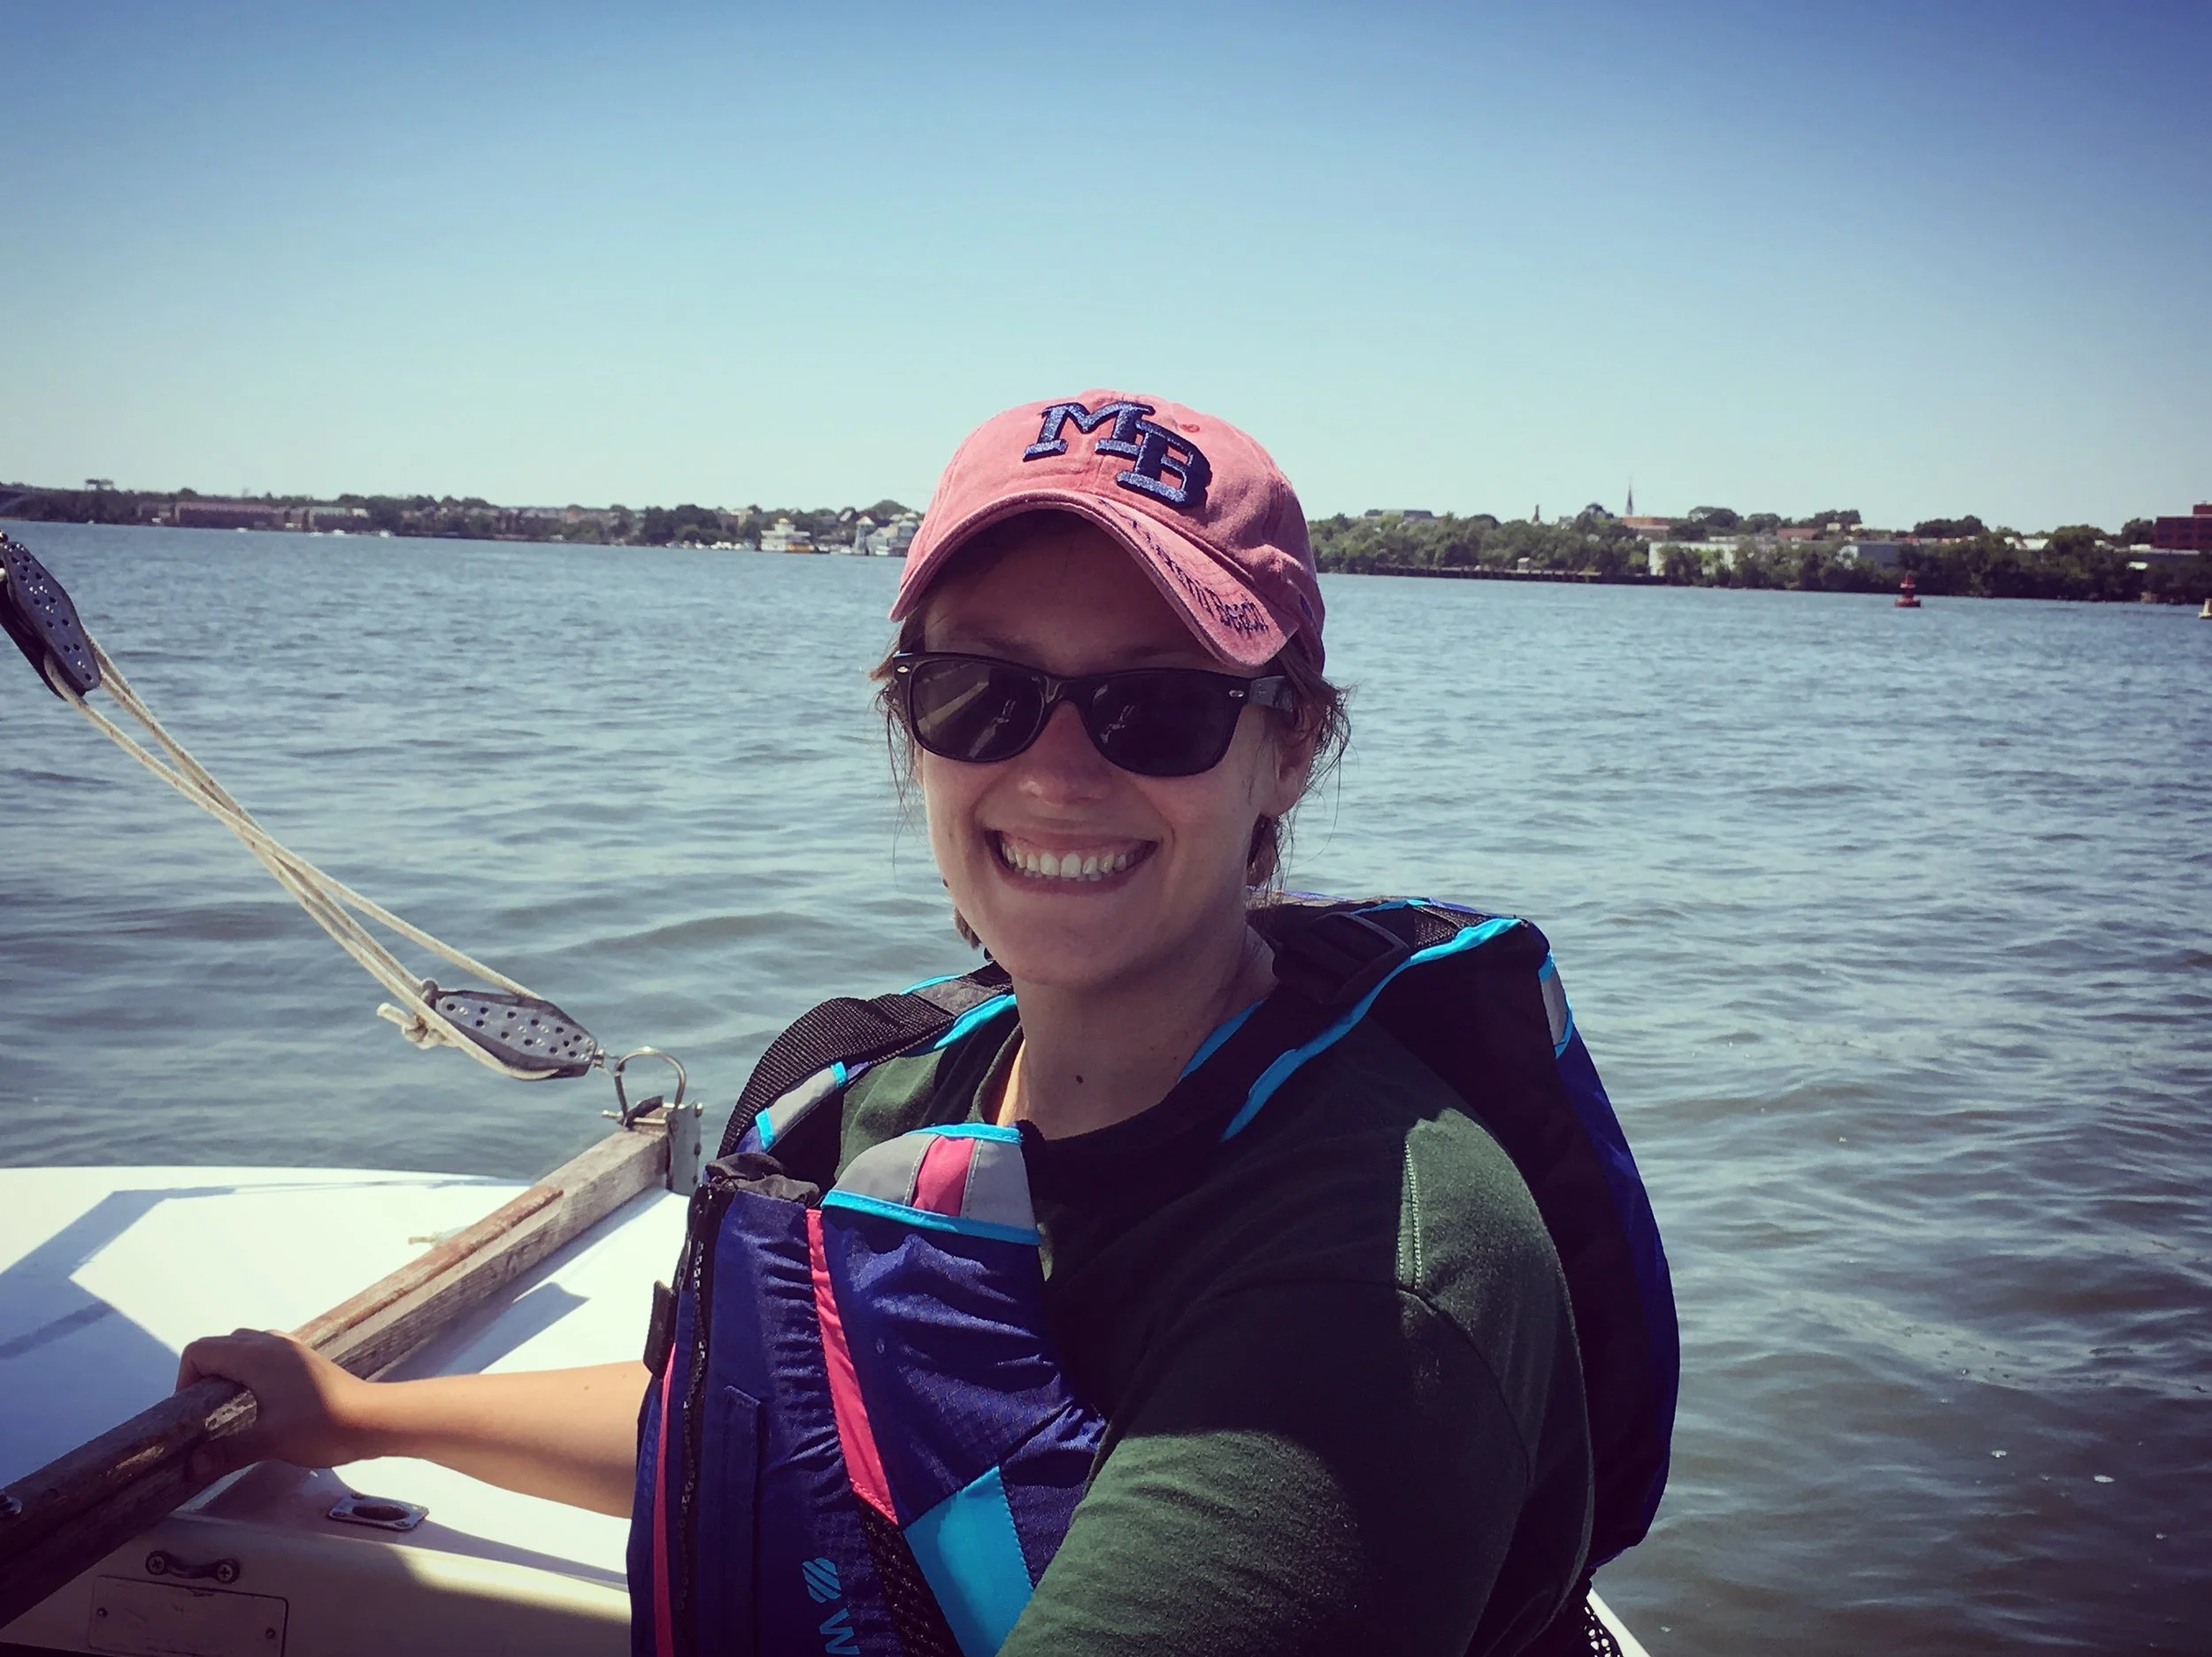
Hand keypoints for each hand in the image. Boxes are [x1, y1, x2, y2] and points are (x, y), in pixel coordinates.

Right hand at [175, 1329, 379, 1480]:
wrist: (373, 1418)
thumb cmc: (324, 1425)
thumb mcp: (270, 1442)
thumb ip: (226, 1452)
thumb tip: (191, 1466)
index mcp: (257, 1356)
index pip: (200, 1351)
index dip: (185, 1379)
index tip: (192, 1412)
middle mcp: (271, 1344)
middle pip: (218, 1347)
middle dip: (202, 1376)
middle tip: (205, 1415)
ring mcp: (290, 1349)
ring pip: (242, 1348)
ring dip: (227, 1372)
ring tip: (227, 1410)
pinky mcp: (304, 1359)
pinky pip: (264, 1353)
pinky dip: (250, 1371)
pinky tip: (257, 1401)